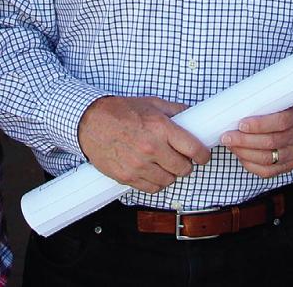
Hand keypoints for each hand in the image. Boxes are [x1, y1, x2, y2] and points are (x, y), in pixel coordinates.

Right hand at [78, 95, 211, 192]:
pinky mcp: (127, 176)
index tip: (202, 155)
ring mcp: (138, 165)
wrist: (90, 121)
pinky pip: (151, 188)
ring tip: (165, 164)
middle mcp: (151, 148)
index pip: (193, 149)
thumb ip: (175, 111)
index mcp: (160, 128)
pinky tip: (152, 171)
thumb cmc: (120, 111)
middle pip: (184, 168)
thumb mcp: (151, 103)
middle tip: (181, 158)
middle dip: (186, 164)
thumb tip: (193, 116)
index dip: (203, 155)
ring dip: (170, 174)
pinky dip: (156, 182)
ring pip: (169, 181)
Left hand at [219, 99, 292, 177]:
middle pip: (270, 143)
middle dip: (244, 140)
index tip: (241, 123)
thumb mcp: (289, 98)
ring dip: (244, 153)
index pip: (280, 122)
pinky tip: (241, 156)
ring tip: (230, 145)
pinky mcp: (290, 165)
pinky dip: (251, 165)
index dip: (259, 125)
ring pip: (267, 159)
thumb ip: (271, 99)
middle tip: (226, 136)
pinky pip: (268, 171)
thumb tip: (241, 98)